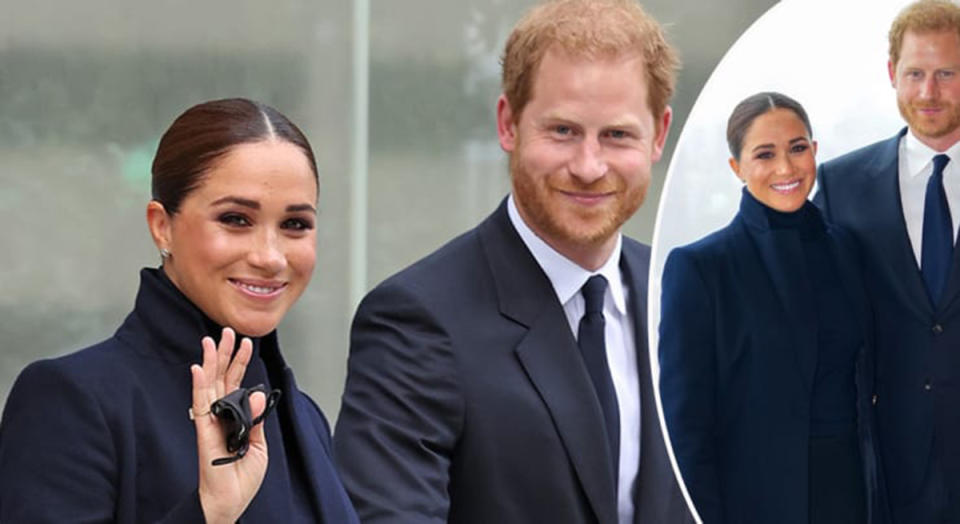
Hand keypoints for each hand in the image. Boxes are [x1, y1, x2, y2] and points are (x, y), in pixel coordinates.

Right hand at [190, 327, 267, 523]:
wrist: (230, 502)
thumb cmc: (241, 478)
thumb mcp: (258, 446)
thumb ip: (257, 420)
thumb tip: (256, 394)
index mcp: (234, 418)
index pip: (236, 383)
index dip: (241, 363)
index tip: (246, 342)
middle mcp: (219, 416)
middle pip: (221, 378)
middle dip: (225, 354)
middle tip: (226, 331)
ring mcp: (210, 423)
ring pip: (210, 386)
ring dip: (211, 362)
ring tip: (211, 340)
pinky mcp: (204, 433)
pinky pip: (200, 407)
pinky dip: (199, 387)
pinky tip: (198, 369)